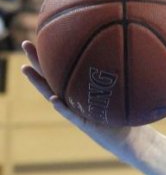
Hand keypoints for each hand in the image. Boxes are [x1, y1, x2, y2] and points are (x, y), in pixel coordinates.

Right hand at [20, 41, 135, 155]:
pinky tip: (55, 98)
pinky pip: (72, 115)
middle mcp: (73, 99)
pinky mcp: (85, 125)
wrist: (131, 137)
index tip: (40, 37)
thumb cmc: (125, 111)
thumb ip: (121, 74)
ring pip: (53, 95)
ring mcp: (76, 112)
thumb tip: (131, 46)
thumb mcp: (123, 89)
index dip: (51, 55)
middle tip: (25, 44)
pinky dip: (63, 107)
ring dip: (40, 83)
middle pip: (52, 78)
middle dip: (38, 62)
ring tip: (26, 68)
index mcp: (79, 90)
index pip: (62, 70)